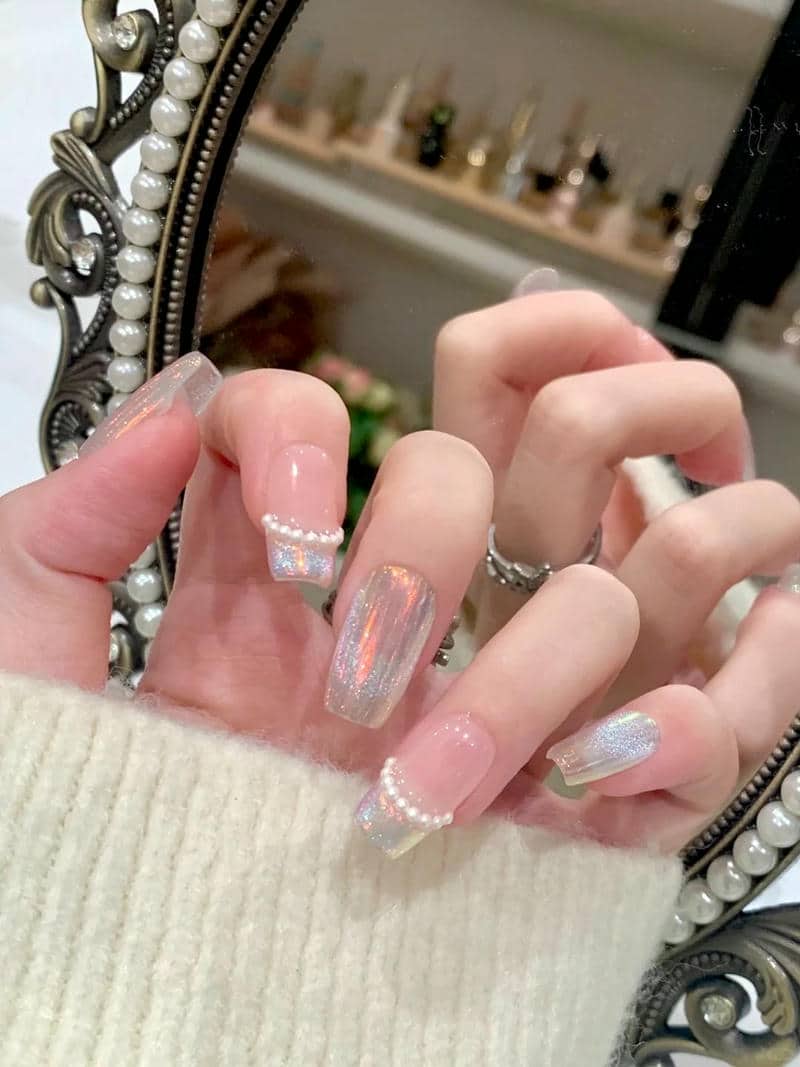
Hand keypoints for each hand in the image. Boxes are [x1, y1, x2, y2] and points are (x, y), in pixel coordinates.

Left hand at [4, 343, 798, 858]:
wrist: (139, 1009)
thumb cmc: (75, 832)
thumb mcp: (33, 659)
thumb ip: (72, 519)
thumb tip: (181, 395)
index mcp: (301, 564)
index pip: (337, 402)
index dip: (306, 430)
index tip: (282, 551)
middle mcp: (438, 598)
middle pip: (529, 441)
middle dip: (429, 541)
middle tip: (361, 675)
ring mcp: (531, 683)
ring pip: (663, 554)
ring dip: (552, 660)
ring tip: (447, 783)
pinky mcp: (603, 792)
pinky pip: (739, 705)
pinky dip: (702, 722)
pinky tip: (601, 774)